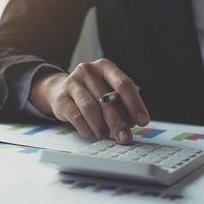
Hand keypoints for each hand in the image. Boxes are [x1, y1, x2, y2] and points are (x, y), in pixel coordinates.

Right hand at [29, 58, 149, 143]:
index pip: (124, 84)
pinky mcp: (61, 97)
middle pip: (107, 99)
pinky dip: (86, 129)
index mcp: (105, 67)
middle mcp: (88, 71)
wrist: (59, 90)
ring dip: (101, 126)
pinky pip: (76, 117)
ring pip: (90, 108)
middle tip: (125, 137)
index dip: (135, 104)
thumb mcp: (108, 91)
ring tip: (105, 135)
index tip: (143, 121)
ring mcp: (72, 82)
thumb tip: (130, 123)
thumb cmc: (92, 92)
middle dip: (118, 122)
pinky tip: (91, 133)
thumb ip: (121, 104)